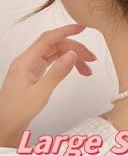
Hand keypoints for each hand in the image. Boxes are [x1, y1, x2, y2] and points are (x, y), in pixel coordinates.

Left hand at [0, 24, 95, 147]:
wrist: (4, 128)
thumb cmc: (17, 112)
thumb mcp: (41, 92)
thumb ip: (57, 72)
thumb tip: (72, 54)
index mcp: (26, 61)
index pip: (48, 38)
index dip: (66, 31)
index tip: (81, 28)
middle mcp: (28, 60)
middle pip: (56, 46)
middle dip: (75, 49)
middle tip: (91, 58)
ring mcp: (31, 67)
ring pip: (56, 53)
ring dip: (73, 58)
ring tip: (87, 69)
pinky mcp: (35, 73)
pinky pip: (54, 62)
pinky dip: (66, 64)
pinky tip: (75, 69)